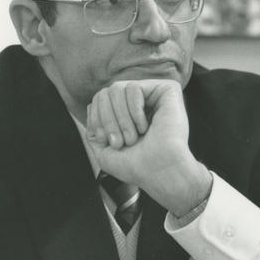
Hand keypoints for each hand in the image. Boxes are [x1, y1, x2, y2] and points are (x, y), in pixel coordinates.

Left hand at [86, 80, 211, 215]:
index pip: (99, 100)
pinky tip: (146, 126)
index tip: (110, 142)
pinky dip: (134, 110)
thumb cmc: (136, 166)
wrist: (159, 172)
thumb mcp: (104, 151)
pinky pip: (133, 88)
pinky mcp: (167, 89)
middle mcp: (141, 101)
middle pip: (105, 92)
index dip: (97, 120)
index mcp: (128, 113)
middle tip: (121, 142)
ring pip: (117, 88)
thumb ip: (94, 129)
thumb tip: (91, 105)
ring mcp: (154, 94)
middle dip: (108, 120)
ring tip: (134, 136)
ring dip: (121, 118)